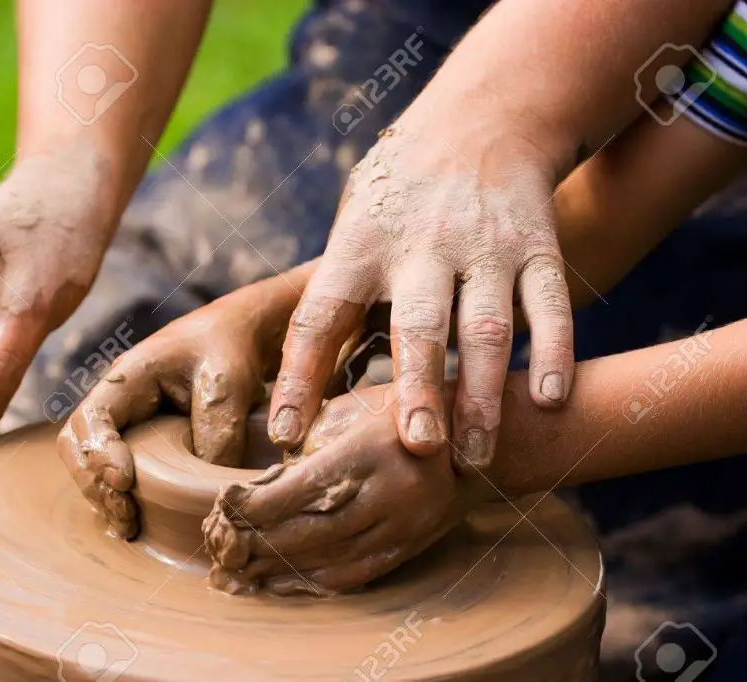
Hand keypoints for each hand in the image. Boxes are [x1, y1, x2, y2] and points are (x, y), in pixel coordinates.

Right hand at [58, 270, 304, 537]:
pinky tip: (135, 521)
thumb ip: (216, 435)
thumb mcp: (228, 385)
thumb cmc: (231, 349)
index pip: (92, 417)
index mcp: (129, 376)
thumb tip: (204, 493)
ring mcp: (126, 421)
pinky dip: (117, 496)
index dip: (99, 454)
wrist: (242, 334)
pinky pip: (113, 470)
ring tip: (129, 526)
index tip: (125, 481)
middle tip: (126, 516)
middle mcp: (118, 400)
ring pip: (90, 462)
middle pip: (76, 445)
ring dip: (102, 496)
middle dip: (94, 484)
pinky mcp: (141, 440)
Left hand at [207, 385, 487, 594]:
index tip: (222, 505)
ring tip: (237, 570)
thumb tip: (264, 477)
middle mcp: (388, 495)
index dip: (254, 506)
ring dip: (275, 570)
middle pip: (308, 534)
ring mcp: (401, 528)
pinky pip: (353, 577)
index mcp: (370, 451)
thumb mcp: (356, 406)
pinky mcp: (408, 548)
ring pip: (327, 562)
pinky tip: (279, 583)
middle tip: (219, 544)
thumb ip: (310, 438)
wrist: (484, 441)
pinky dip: (310, 585)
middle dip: (255, 544)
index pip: (298, 490)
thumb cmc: (408, 410)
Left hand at [269, 113, 573, 471]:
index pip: (319, 315)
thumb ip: (339, 294)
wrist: (481, 118)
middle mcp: (421, 246)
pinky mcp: (537, 247)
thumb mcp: (353, 224)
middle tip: (417, 449)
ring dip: (482, 395)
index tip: (284, 434)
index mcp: (359, 244)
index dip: (298, 377)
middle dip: (418, 388)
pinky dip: (553, 352)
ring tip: (475, 456)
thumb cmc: (398, 193)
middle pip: (417, 325)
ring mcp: (484, 247)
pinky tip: (549, 399)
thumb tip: (307, 381)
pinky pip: (551, 304)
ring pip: (486, 327)